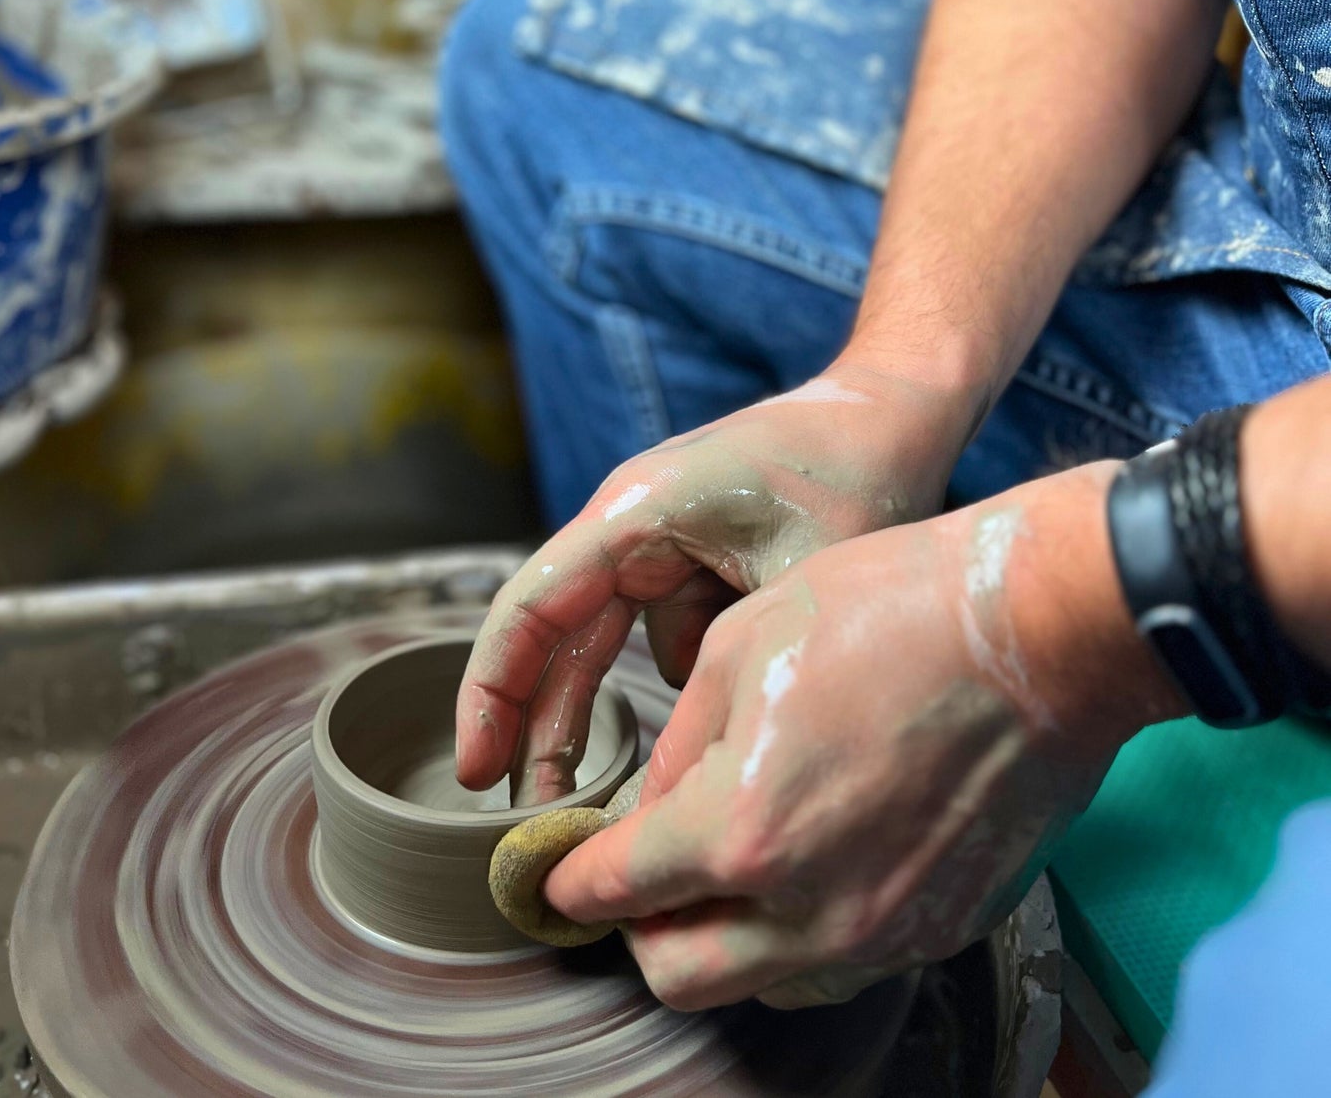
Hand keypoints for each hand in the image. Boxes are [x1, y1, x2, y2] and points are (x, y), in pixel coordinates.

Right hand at [457, 356, 985, 803]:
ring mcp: (659, 541)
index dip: (491, 696)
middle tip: (530, 822)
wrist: (898, 409)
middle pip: (555, 636)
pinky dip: (680, 677)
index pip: (529, 610)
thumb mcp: (796, 581)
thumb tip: (676, 770)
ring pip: (606, 643)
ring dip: (603, 714)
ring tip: (598, 806)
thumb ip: (729, 669)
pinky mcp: (693, 558)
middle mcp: (629, 526)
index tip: (474, 775)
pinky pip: (663, 629)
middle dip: (538, 728)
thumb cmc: (853, 473)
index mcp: (634, 514)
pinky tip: (726, 715)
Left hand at [540, 463, 1184, 1009]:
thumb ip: (679, 745)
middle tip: (636, 875)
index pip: (618, 891)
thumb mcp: (742, 647)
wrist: (1037, 628)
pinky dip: (798, 931)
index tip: (557, 873)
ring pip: (759, 984)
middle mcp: (808, 908)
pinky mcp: (941, 928)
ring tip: (724, 865)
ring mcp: (882, 931)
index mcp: (740, 828)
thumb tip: (653, 805)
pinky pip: (839, 963)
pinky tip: (806, 860)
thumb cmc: (889, 610)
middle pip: (677, 974)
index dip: (570, 881)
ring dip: (721, 938)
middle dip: (637, 928)